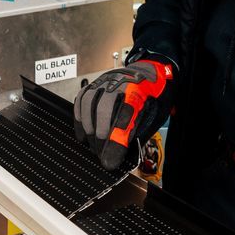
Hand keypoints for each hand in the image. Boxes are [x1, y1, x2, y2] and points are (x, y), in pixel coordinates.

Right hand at [72, 54, 174, 169]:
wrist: (151, 73)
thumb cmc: (152, 96)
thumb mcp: (154, 115)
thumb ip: (136, 132)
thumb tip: (118, 155)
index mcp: (140, 91)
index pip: (125, 117)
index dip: (116, 142)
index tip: (109, 162)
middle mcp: (122, 82)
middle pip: (104, 109)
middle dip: (100, 137)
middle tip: (101, 155)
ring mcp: (108, 80)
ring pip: (90, 102)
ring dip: (88, 127)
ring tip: (91, 144)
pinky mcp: (98, 81)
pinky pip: (83, 97)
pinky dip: (80, 116)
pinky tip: (82, 131)